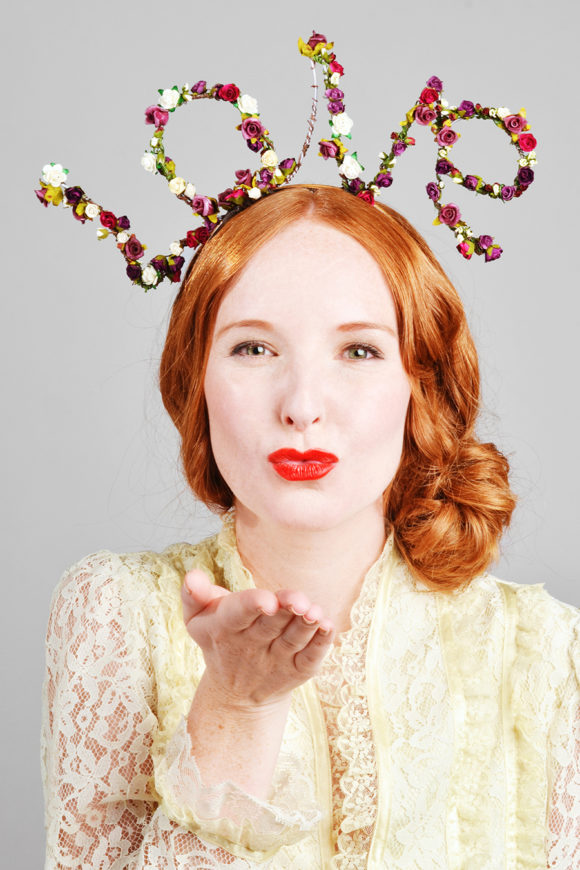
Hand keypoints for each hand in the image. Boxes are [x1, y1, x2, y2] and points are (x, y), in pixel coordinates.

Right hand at [181, 570, 334, 709]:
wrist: (235, 692)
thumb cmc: (219, 639)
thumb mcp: (198, 618)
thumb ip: (194, 594)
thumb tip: (192, 576)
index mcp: (225, 627)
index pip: (239, 614)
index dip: (253, 605)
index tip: (267, 600)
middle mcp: (252, 645)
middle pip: (271, 625)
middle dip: (286, 610)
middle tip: (299, 600)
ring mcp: (277, 659)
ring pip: (294, 640)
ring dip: (307, 626)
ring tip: (315, 612)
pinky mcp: (297, 671)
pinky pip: (311, 658)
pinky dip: (321, 644)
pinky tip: (327, 627)